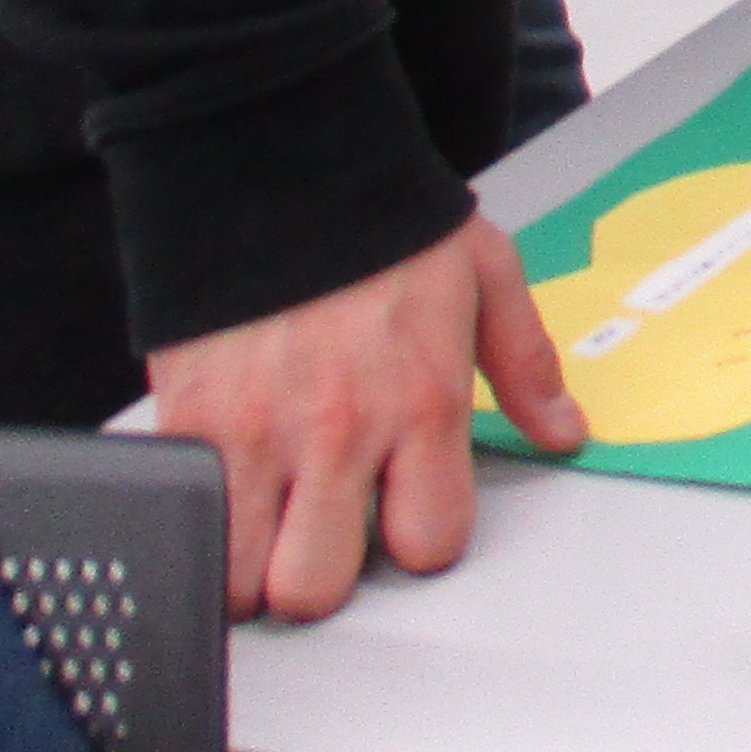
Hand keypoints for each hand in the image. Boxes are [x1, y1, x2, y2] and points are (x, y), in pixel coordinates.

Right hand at [151, 212, 575, 623]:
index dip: (421, 539)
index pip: (429, 544)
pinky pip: (185, 516)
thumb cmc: (387, 221)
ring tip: (270, 522)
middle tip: (325, 531)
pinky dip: (203, 516)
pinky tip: (227, 482)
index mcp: (422, 401)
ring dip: (253, 564)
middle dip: (323, 574)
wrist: (279, 164)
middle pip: (318, 586)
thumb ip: (526, 365)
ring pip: (240, 576)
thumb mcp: (487, 274)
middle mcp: (337, 430)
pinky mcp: (184, 420)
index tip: (408, 513)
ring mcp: (252, 432)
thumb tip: (566, 432)